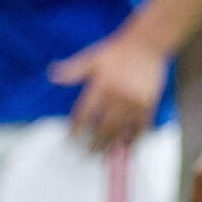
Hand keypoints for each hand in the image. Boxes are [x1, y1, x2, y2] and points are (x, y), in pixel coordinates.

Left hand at [48, 31, 166, 152]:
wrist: (146, 45)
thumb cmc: (116, 51)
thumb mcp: (92, 58)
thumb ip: (73, 69)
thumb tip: (52, 75)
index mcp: (102, 85)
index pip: (85, 113)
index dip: (77, 128)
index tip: (70, 139)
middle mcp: (118, 96)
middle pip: (104, 126)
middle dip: (94, 142)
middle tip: (85, 154)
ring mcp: (135, 102)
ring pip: (122, 130)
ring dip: (112, 145)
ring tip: (103, 156)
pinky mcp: (149, 104)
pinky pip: (141, 127)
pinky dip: (134, 139)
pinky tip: (127, 148)